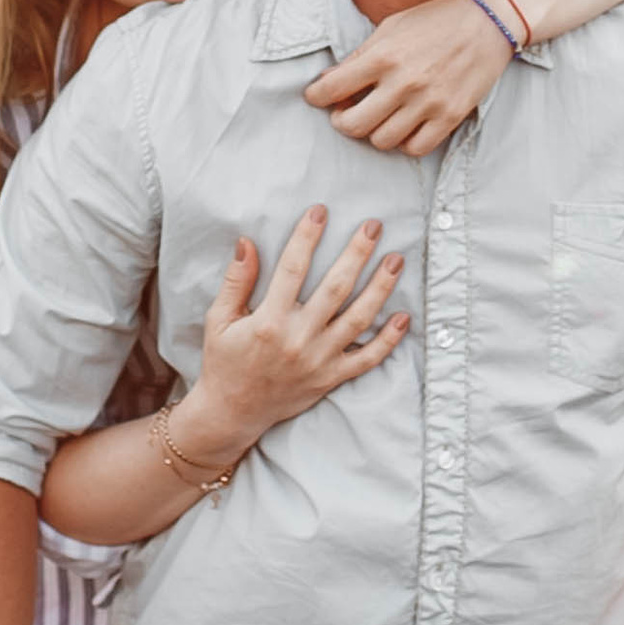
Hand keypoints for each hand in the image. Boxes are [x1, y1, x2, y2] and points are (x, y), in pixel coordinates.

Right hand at [177, 207, 411, 469]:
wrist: (232, 413)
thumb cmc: (224, 362)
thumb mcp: (219, 320)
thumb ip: (236, 281)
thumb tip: (247, 241)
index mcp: (268, 321)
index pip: (292, 268)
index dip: (307, 237)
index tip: (320, 211)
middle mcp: (297, 339)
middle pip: (335, 288)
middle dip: (356, 254)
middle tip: (374, 227)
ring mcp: (318, 360)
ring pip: (358, 319)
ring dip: (380, 288)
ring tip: (396, 260)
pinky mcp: (331, 378)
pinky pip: (366, 359)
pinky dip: (388, 340)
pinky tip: (404, 317)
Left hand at [303, 0, 515, 153]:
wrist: (487, 20)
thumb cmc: (435, 20)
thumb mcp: (391, 27)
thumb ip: (359, 57)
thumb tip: (327, 80)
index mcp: (383, 56)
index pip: (331, 89)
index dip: (316, 97)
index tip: (317, 97)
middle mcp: (403, 82)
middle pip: (353, 125)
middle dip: (342, 122)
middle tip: (345, 114)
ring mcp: (428, 103)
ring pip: (382, 141)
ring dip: (374, 132)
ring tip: (379, 118)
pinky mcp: (451, 116)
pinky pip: (416, 148)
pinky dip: (405, 142)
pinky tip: (405, 126)